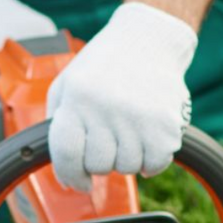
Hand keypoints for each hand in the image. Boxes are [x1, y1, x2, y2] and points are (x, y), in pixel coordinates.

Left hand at [47, 2, 197, 190]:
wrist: (149, 40)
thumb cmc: (104, 65)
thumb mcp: (68, 84)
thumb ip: (57, 124)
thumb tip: (63, 173)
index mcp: (77, 97)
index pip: (67, 154)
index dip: (70, 176)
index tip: (78, 183)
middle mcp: (105, 107)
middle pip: (98, 165)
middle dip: (101, 162)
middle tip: (109, 144)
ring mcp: (137, 116)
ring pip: (127, 167)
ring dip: (127, 159)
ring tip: (129, 136)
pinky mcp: (165, 123)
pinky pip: (155, 164)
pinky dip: (152, 161)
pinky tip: (148, 143)